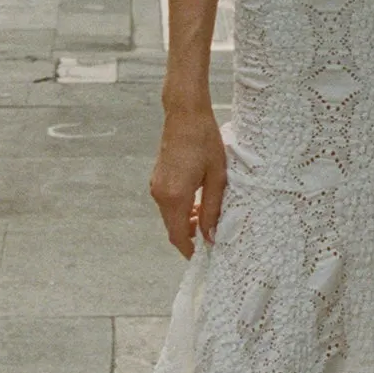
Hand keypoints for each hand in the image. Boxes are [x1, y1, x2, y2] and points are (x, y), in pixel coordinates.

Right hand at [151, 104, 227, 258]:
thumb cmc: (205, 142)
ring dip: (187, 222)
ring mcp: (156, 186)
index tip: (204, 257)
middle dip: (190, 237)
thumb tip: (211, 236)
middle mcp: (161, 194)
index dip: (190, 250)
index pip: (179, 235)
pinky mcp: (157, 179)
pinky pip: (167, 204)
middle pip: (172, 228)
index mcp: (176, 196)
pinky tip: (198, 202)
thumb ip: (213, 209)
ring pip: (170, 216)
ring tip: (208, 217)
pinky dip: (181, 210)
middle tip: (211, 238)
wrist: (185, 115)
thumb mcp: (217, 178)